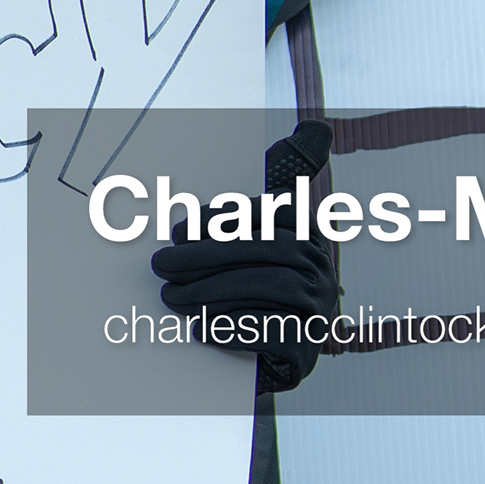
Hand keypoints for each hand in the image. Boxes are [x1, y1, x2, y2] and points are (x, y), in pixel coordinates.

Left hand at [151, 120, 338, 391]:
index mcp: (313, 236)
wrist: (260, 356)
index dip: (225, 219)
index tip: (179, 230)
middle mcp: (323, 271)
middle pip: (267, 252)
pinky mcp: (305, 353)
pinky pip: (271, 333)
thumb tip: (318, 128)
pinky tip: (201, 327)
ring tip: (171, 297)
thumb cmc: (251, 283)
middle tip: (161, 265)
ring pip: (269, 288)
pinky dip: (233, 328)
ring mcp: (318, 314)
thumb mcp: (262, 228)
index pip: (273, 215)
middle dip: (207, 256)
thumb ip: (283, 176)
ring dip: (212, 291)